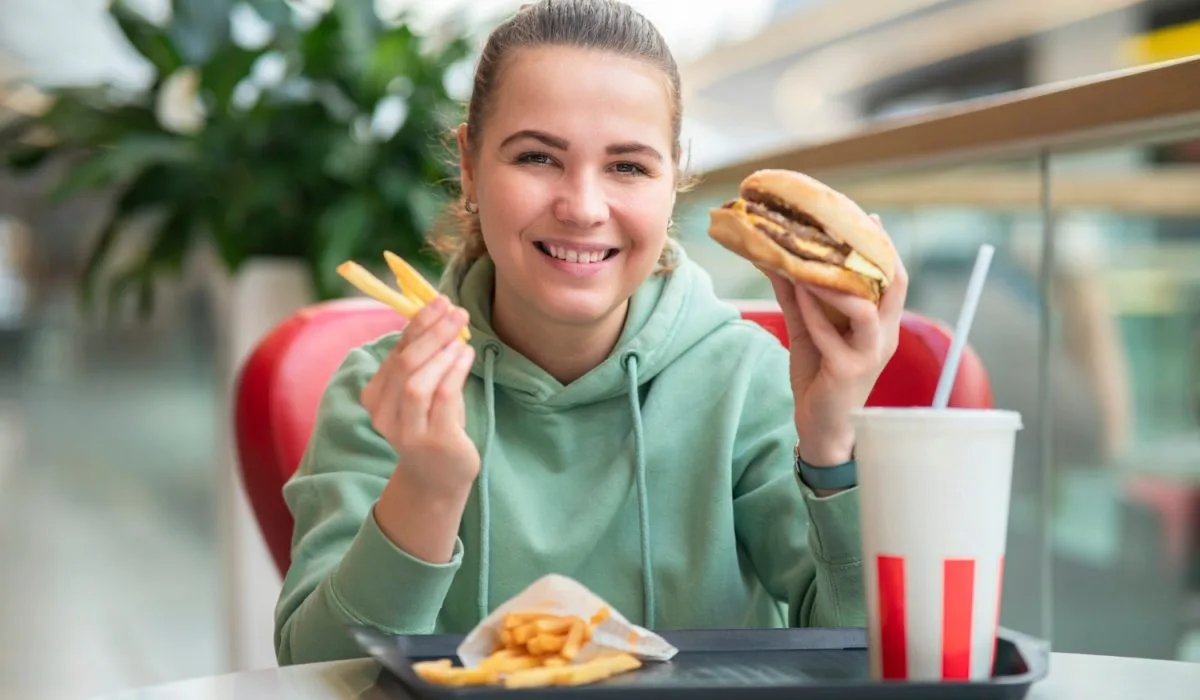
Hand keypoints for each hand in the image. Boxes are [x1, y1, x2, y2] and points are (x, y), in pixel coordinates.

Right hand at [361, 296, 478, 502]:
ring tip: (461, 335)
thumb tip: (443, 314)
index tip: (440, 301)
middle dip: (430, 332)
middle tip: (456, 311)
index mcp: (375, 397)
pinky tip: (466, 355)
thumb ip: (426, 360)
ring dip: (440, 352)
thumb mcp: (424, 391)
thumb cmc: (432, 426)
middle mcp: (384, 415)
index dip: (417, 324)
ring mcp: (408, 431)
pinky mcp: (434, 442)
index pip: (394, 352)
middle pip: (403, 364)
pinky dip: (454, 372)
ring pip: (416, 383)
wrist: (437, 479)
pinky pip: (442, 400)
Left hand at [765, 215, 909, 467]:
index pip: (893, 275)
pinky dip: (814, 311)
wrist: (821, 428)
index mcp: (880, 321)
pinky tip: (798, 291)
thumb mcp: (806, 327)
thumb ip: (795, 294)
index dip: (882, 245)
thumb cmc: (819, 374)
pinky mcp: (848, 371)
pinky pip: (833, 335)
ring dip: (837, 282)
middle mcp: (883, 334)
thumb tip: (772, 256)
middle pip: (893, 284)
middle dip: (871, 252)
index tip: (866, 216)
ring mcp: (869, 353)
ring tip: (811, 260)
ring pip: (865, 308)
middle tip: (845, 226)